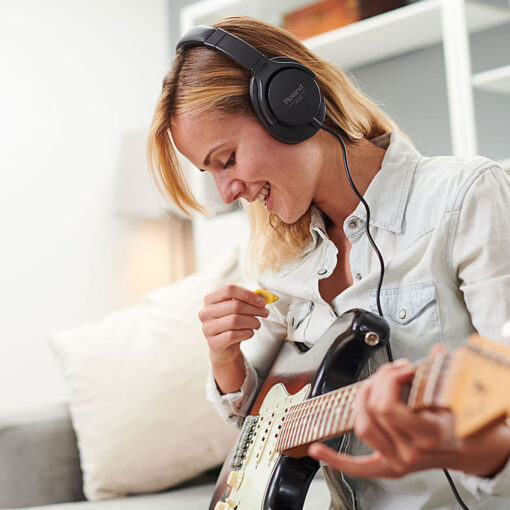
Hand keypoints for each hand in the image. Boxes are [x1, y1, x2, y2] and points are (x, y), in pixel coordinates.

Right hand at [198, 284, 268, 364]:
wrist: (225, 348)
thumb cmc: (232, 324)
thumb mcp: (238, 309)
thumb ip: (249, 299)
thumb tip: (264, 294)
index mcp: (210, 299)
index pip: (229, 289)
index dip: (248, 294)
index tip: (262, 301)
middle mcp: (205, 312)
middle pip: (235, 305)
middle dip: (255, 309)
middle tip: (265, 313)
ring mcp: (207, 328)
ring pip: (235, 321)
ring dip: (252, 322)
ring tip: (257, 324)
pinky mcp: (213, 343)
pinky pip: (233, 335)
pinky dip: (246, 333)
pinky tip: (250, 333)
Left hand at [308, 346, 509, 478]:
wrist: (473, 450)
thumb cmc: (466, 423)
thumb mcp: (459, 397)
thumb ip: (444, 372)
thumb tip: (436, 352)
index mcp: (428, 435)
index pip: (388, 407)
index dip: (387, 381)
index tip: (401, 368)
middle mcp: (410, 452)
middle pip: (372, 411)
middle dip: (377, 382)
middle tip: (390, 372)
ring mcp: (398, 461)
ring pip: (362, 427)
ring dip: (361, 400)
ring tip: (372, 386)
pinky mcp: (389, 467)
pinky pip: (358, 468)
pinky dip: (335, 459)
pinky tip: (318, 449)